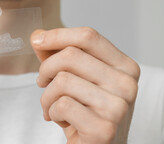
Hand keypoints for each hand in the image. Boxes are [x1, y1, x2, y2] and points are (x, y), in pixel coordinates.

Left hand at [31, 27, 139, 143]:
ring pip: (63, 80)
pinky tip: (62, 120)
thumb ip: (58, 54)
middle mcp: (127, 84)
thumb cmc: (85, 110)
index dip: (58, 35)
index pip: (88, 36)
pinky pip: (62, 105)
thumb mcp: (76, 77)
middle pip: (71, 55)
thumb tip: (37, 36)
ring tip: (54, 106)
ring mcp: (118, 107)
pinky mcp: (104, 129)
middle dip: (46, 69)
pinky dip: (52, 112)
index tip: (36, 41)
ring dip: (47, 95)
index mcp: (124, 66)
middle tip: (42, 82)